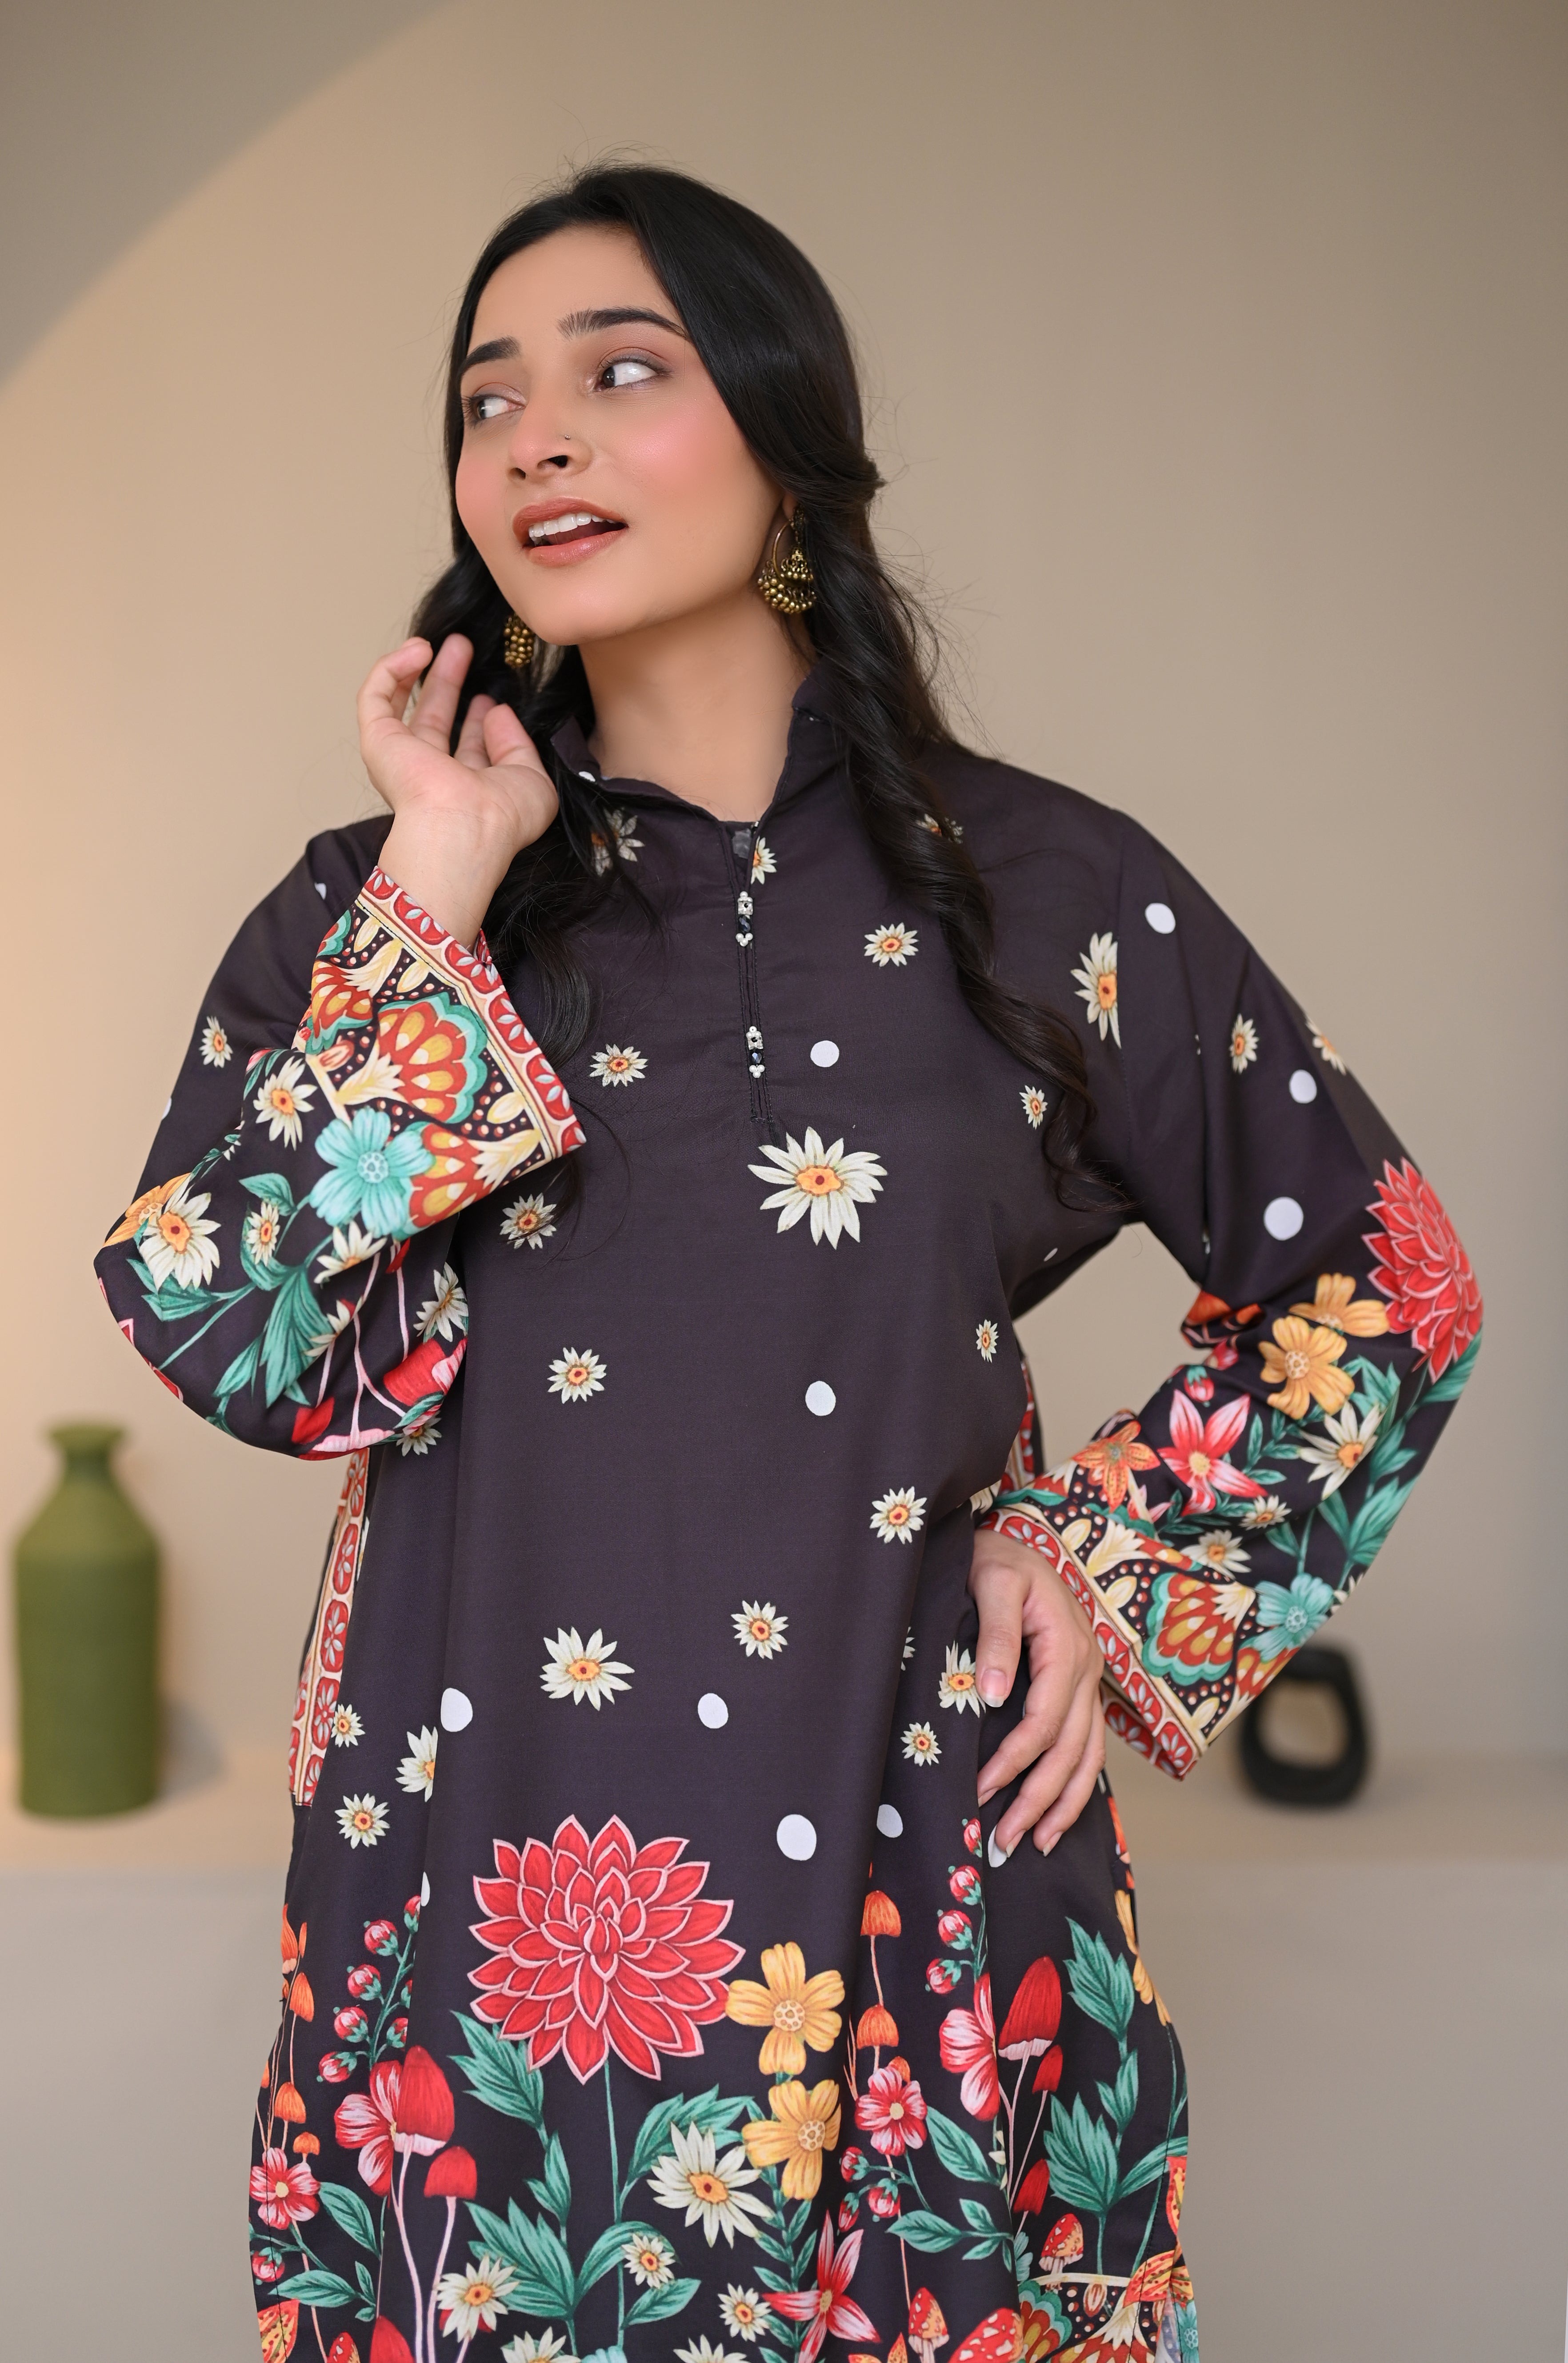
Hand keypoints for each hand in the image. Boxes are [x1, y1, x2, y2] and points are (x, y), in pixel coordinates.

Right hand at [357, 633, 558, 944]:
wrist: (465, 829)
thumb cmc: (501, 818)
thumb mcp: (531, 780)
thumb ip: (519, 745)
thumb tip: (498, 712)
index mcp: (464, 788)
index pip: (467, 748)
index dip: (479, 720)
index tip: (492, 697)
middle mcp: (429, 774)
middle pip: (435, 718)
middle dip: (449, 682)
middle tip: (462, 648)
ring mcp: (400, 756)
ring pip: (400, 703)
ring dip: (417, 669)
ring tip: (436, 640)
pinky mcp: (378, 739)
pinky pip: (376, 695)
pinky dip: (393, 667)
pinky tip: (419, 649)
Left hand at [969, 1527, 1105, 1855]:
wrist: (1011, 1541)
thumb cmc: (995, 1559)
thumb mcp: (991, 1583)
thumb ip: (994, 1638)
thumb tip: (993, 1698)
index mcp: (1067, 1644)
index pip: (1045, 1720)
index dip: (1015, 1760)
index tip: (981, 1790)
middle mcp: (1087, 1667)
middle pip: (1071, 1748)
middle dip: (1039, 1799)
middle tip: (1005, 1841)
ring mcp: (1088, 1679)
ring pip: (1089, 1754)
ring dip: (1065, 1803)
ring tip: (1036, 1843)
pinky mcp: (1079, 1687)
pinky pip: (1088, 1743)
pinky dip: (1076, 1781)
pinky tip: (1057, 1811)